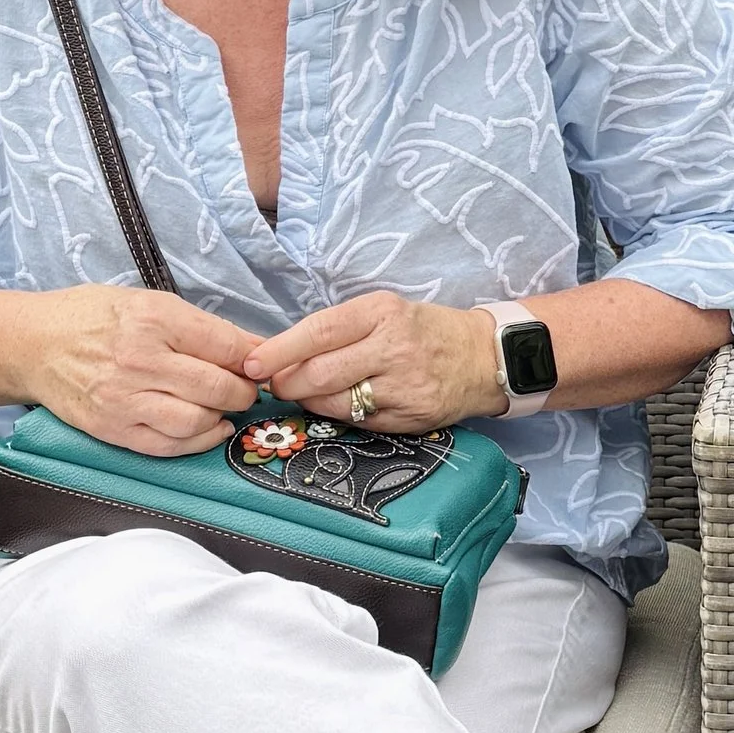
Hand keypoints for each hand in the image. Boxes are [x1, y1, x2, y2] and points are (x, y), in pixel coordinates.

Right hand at [20, 285, 259, 454]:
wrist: (34, 345)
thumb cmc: (93, 317)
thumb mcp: (148, 302)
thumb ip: (201, 327)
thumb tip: (255, 347)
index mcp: (152, 320)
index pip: (226, 346)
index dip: (254, 359)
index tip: (260, 364)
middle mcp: (139, 361)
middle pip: (218, 387)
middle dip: (244, 391)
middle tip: (245, 388)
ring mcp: (124, 399)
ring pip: (197, 421)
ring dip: (222, 417)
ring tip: (224, 407)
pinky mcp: (113, 429)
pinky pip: (169, 446)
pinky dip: (198, 441)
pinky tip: (208, 428)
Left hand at [239, 292, 506, 432]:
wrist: (483, 358)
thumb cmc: (423, 331)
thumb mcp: (385, 311)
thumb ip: (339, 329)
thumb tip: (283, 353)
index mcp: (382, 312)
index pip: (318, 332)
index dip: (278, 351)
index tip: (250, 364)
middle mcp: (393, 348)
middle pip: (320, 372)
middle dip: (287, 382)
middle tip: (274, 384)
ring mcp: (403, 386)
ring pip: (335, 402)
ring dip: (308, 401)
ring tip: (304, 393)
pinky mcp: (410, 417)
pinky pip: (358, 421)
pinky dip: (338, 415)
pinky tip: (337, 405)